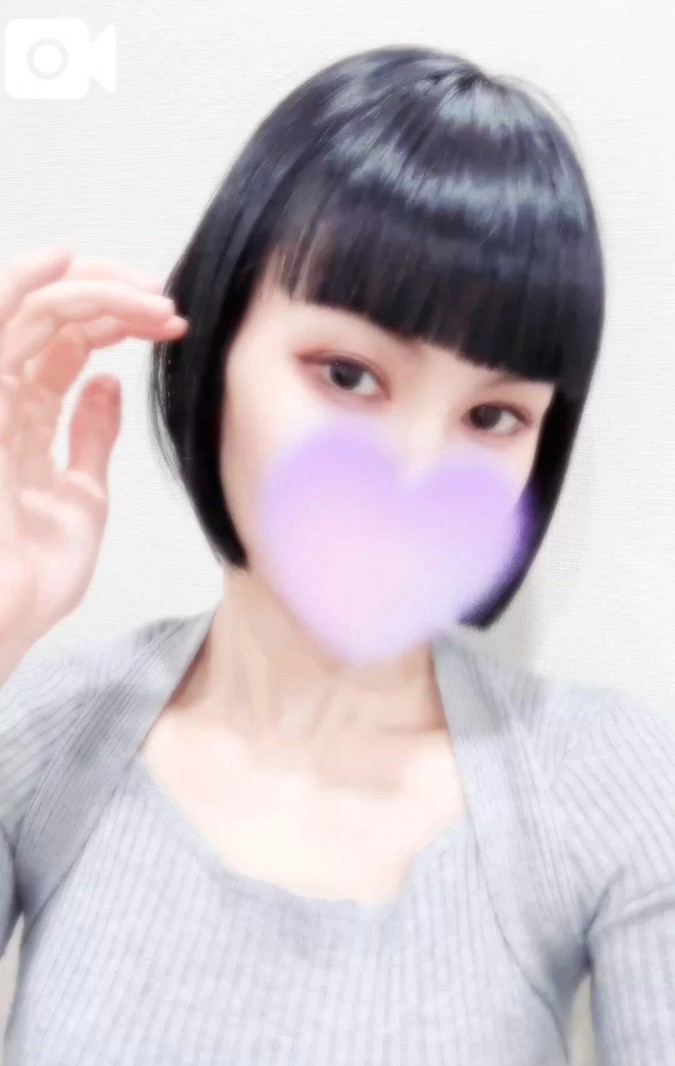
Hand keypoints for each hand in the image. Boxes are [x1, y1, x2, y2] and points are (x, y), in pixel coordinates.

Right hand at [0, 241, 188, 654]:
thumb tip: (106, 384)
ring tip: (146, 296)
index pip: (66, 342)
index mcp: (25, 418)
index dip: (117, 320)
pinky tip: (64, 260)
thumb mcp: (81, 497)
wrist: (6, 621)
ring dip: (91, 289)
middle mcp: (2, 399)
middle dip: (113, 297)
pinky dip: (24, 283)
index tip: (172, 323)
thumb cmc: (33, 575)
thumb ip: (89, 437)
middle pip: (51, 316)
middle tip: (166, 306)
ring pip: (30, 308)